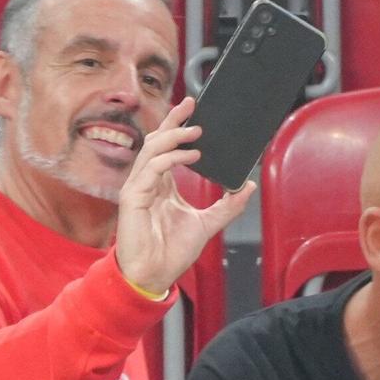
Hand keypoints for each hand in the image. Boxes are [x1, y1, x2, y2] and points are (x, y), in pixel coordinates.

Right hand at [113, 96, 255, 295]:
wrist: (154, 275)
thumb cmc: (172, 252)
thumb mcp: (208, 224)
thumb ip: (227, 206)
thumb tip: (246, 185)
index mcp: (162, 184)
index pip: (168, 147)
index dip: (178, 127)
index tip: (194, 110)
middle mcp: (148, 182)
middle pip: (157, 141)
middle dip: (173, 120)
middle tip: (191, 104)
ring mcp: (139, 188)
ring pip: (152, 150)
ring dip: (175, 136)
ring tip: (196, 130)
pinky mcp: (133, 198)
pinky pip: (151, 170)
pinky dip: (170, 159)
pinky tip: (190, 156)